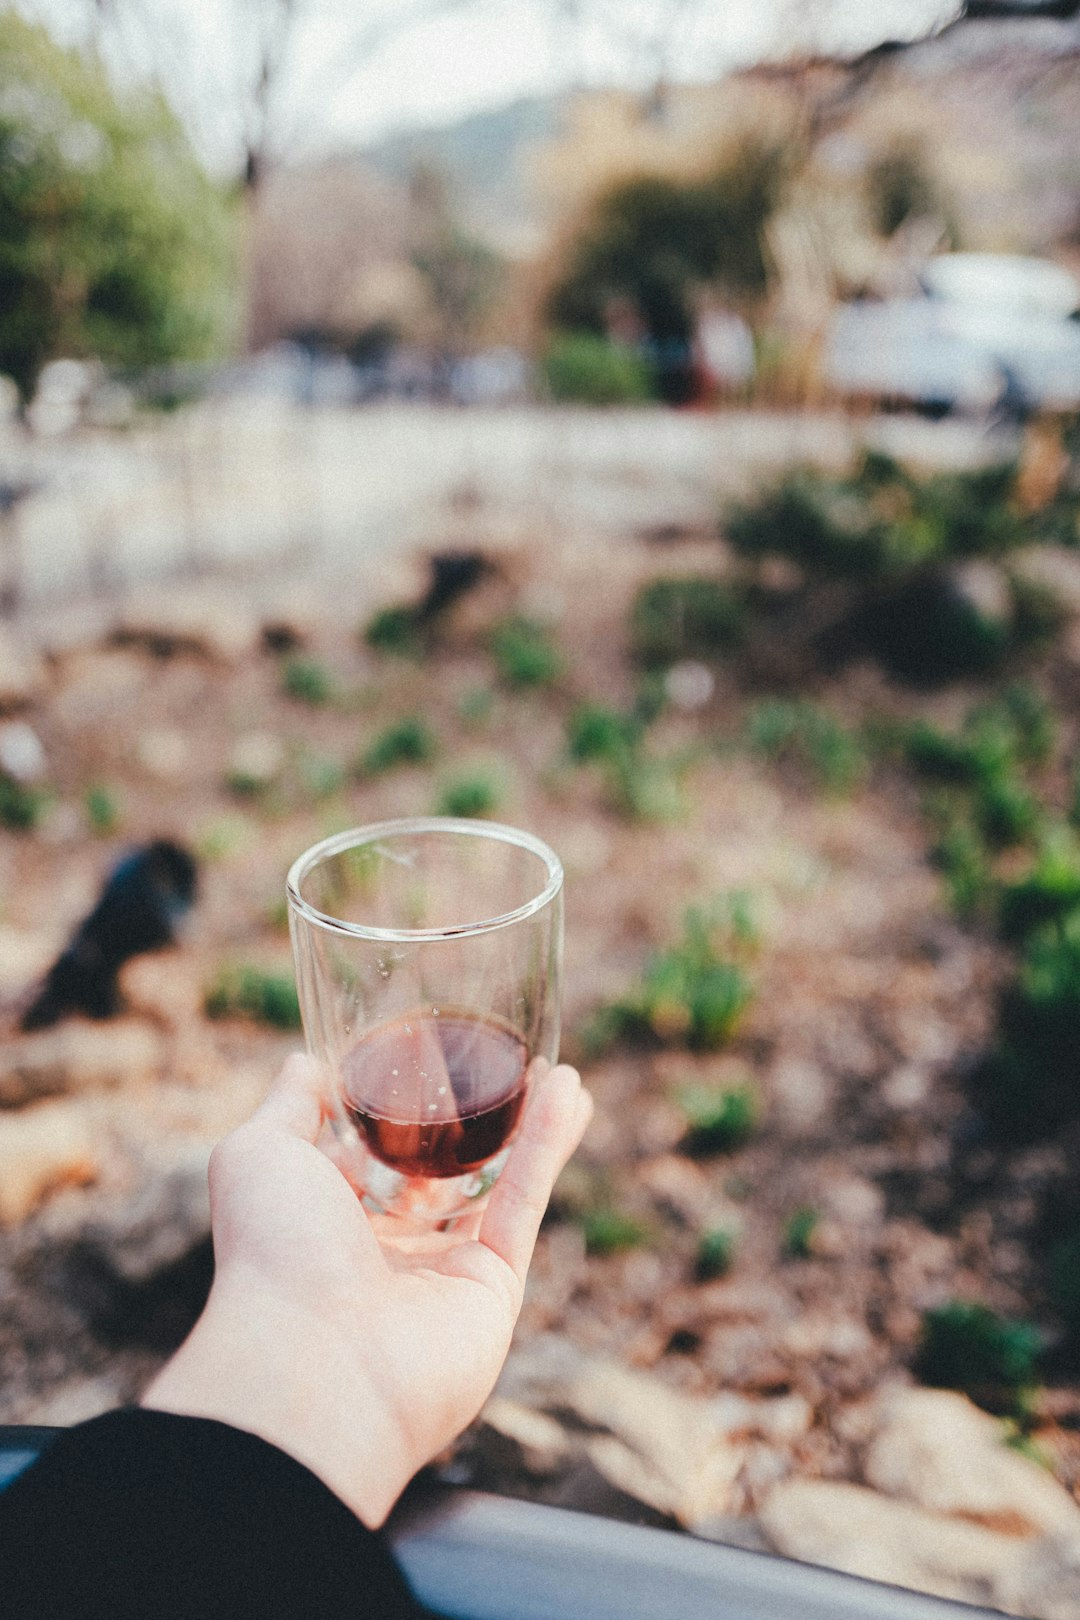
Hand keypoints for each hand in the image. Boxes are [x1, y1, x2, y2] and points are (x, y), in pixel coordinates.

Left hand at [143, 1054, 591, 1525]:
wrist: (315, 1362)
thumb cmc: (274, 1257)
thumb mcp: (260, 1155)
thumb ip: (288, 1105)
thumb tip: (307, 1060)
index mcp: (326, 1223)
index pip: (369, 1158)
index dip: (398, 1110)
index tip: (426, 1057)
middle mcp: (384, 1251)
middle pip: (441, 1172)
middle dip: (474, 1121)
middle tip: (502, 1065)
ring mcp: (442, 1274)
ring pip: (494, 1185)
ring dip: (528, 1127)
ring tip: (557, 1072)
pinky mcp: (493, 1289)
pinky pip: (523, 1205)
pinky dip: (547, 1147)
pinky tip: (568, 1093)